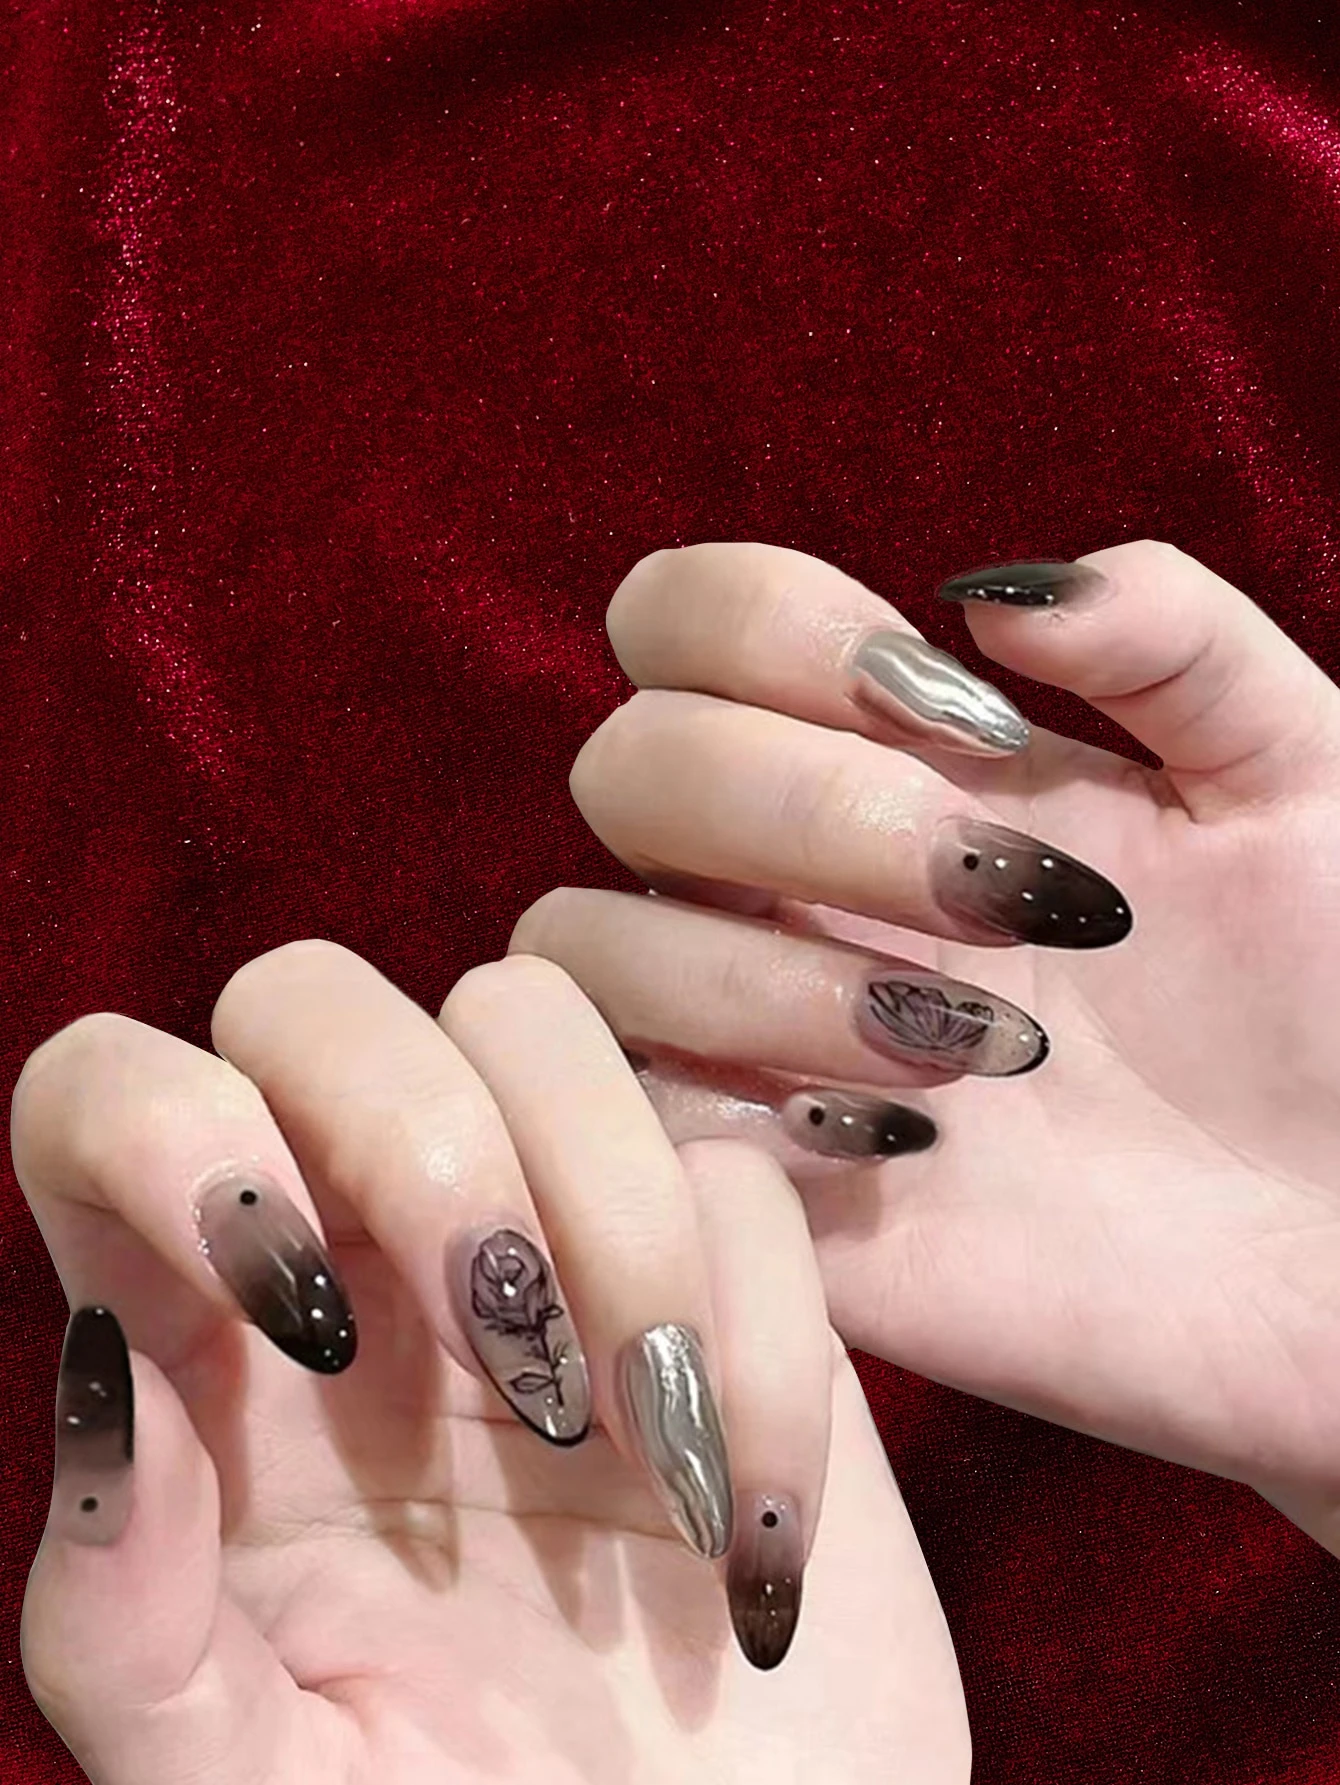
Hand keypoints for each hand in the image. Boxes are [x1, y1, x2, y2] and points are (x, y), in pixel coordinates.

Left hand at [15, 942, 967, 1784]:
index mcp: (204, 1354)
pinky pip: (739, 1177)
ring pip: (535, 1016)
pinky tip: (746, 1539)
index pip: (105, 1092)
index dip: (167, 1128)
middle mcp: (359, 1251)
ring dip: (612, 1216)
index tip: (294, 1308)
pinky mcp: (725, 1271)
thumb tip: (100, 1378)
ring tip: (640, 1450)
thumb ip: (124, 1625)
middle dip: (420, 1137)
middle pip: (314, 997)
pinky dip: (763, 1349)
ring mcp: (550, 1237)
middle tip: (507, 1358)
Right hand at [510, 539, 1339, 1539]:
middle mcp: (794, 884)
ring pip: (583, 942)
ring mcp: (759, 1038)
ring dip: (762, 973)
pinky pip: (624, 1118)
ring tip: (977, 1050)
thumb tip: (989, 596)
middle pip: (626, 766)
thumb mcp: (1302, 777)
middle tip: (1001, 898)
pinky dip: (739, 1110)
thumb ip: (1172, 639)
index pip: (692, 621)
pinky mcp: (760, 1190)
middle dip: (804, 811)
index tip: (959, 716)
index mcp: (898, 761)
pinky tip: (914, 1149)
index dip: (772, 626)